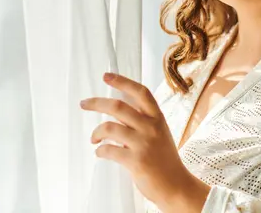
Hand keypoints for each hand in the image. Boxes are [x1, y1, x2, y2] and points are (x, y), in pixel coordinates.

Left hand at [79, 73, 209, 211]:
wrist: (176, 185)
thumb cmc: (164, 160)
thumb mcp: (159, 133)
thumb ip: (143, 120)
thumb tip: (118, 109)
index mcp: (157, 118)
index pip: (140, 92)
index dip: (122, 81)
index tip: (107, 76)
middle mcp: (151, 127)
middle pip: (117, 106)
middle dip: (96, 103)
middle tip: (84, 104)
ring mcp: (143, 143)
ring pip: (109, 127)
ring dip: (96, 132)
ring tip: (94, 138)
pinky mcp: (135, 161)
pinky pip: (109, 150)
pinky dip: (100, 150)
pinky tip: (100, 152)